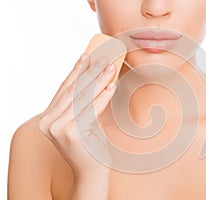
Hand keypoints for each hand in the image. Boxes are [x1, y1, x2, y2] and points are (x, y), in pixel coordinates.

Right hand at [39, 53, 115, 177]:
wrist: (92, 172)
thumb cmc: (89, 146)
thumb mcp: (84, 121)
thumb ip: (84, 103)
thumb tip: (96, 78)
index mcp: (47, 119)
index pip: (63, 90)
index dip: (75, 71)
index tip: (86, 56)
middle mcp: (48, 123)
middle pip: (73, 91)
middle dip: (90, 72)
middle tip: (104, 58)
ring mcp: (58, 129)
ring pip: (82, 98)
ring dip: (99, 81)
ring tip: (110, 68)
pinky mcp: (72, 134)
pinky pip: (92, 110)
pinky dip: (103, 97)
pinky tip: (112, 85)